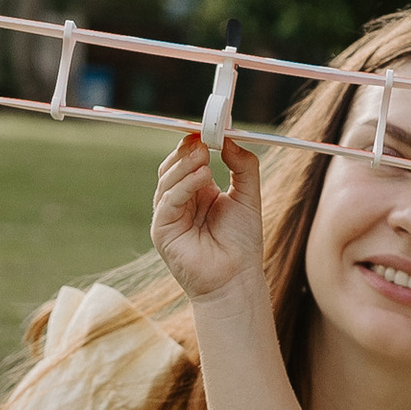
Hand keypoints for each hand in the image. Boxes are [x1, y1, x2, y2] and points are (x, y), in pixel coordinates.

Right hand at [151, 128, 265, 303]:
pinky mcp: (162, 230)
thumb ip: (243, 166)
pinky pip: (168, 201)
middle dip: (186, 151)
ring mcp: (169, 215)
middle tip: (204, 140)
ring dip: (185, 166)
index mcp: (198, 192)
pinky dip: (183, 186)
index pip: (187, 160)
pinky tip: (202, 178)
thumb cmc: (242, 243)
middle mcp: (181, 201)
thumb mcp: (248, 196)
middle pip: (172, 166)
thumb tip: (230, 141)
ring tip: (205, 157)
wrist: (236, 279)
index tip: (206, 130)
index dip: (194, 144)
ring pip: (167, 180)